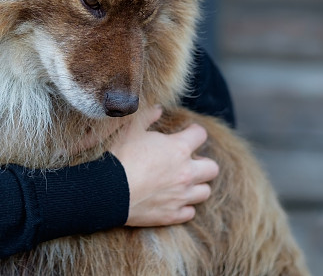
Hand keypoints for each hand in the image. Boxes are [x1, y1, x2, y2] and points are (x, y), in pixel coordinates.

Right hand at [109, 105, 218, 226]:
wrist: (110, 190)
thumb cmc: (122, 157)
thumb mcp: (131, 129)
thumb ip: (148, 116)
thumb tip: (158, 109)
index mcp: (179, 149)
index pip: (201, 135)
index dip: (195, 132)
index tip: (188, 133)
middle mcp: (186, 173)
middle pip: (212, 168)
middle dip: (204, 163)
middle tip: (189, 162)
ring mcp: (181, 196)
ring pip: (205, 192)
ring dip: (197, 186)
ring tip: (183, 182)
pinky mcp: (173, 214)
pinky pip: (190, 212)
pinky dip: (184, 207)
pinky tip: (173, 200)